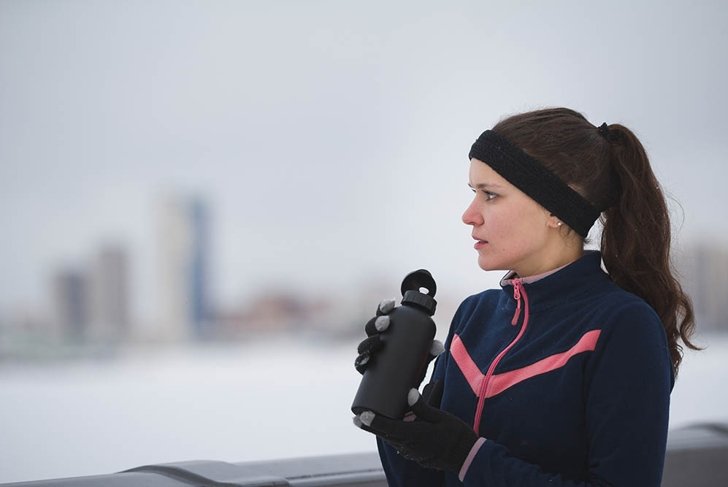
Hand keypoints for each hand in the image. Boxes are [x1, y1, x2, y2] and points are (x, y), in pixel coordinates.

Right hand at [354, 300, 444, 383]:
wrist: (407, 390)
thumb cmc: (414, 367)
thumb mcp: (423, 358)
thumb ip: (430, 352)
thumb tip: (438, 346)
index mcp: (389, 331)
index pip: (384, 315)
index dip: (384, 307)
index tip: (391, 303)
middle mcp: (377, 341)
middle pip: (371, 327)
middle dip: (376, 322)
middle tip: (385, 323)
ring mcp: (371, 355)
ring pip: (364, 344)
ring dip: (369, 340)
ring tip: (377, 341)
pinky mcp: (367, 370)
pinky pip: (359, 363)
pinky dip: (361, 360)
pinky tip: (366, 359)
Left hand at [354, 387, 478, 474]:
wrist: (467, 457)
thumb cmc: (455, 435)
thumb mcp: (440, 417)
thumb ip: (422, 407)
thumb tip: (408, 393)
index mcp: (413, 435)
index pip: (387, 427)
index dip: (372, 421)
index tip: (359, 416)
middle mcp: (409, 446)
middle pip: (385, 434)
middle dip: (371, 425)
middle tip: (356, 418)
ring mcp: (412, 453)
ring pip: (392, 439)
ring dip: (383, 430)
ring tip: (372, 420)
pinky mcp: (417, 456)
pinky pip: (401, 444)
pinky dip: (395, 435)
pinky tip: (397, 427)